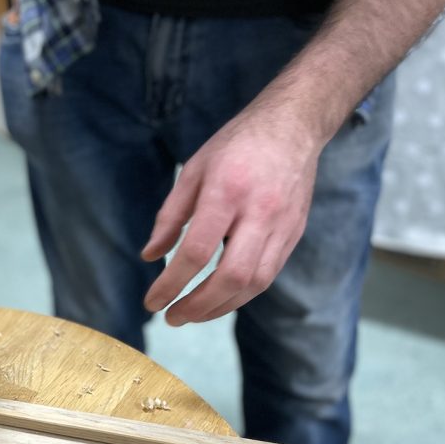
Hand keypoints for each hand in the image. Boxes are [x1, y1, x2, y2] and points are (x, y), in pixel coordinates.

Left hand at [141, 109, 323, 323]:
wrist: (294, 126)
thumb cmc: (236, 146)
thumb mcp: (193, 171)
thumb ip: (170, 216)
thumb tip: (150, 256)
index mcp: (227, 191)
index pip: (197, 251)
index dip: (171, 283)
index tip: (152, 302)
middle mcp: (259, 211)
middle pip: (232, 276)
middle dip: (198, 306)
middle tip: (172, 318)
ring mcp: (283, 225)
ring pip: (254, 283)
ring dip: (220, 308)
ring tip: (192, 314)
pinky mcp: (294, 233)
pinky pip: (267, 275)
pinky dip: (240, 294)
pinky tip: (219, 299)